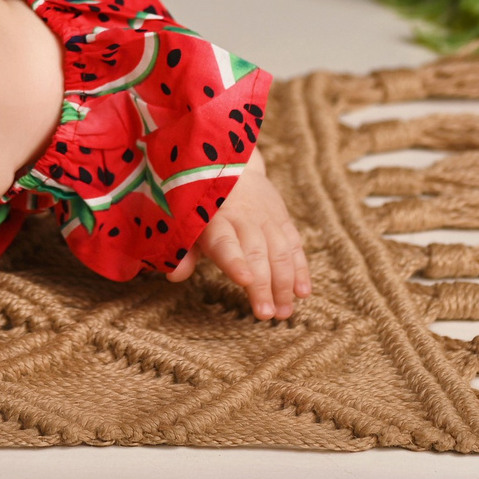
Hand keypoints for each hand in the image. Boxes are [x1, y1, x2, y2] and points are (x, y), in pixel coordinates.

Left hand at [169, 155, 309, 319]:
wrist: (229, 164)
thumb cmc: (201, 203)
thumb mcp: (185, 222)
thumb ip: (183, 251)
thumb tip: (175, 276)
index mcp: (214, 218)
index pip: (225, 242)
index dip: (236, 261)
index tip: (245, 281)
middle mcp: (243, 217)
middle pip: (256, 252)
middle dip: (263, 285)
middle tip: (266, 315)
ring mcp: (266, 217)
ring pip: (279, 251)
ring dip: (284, 284)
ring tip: (284, 312)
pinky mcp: (282, 218)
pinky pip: (294, 245)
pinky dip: (300, 269)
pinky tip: (303, 292)